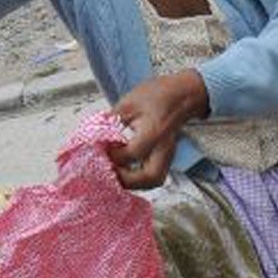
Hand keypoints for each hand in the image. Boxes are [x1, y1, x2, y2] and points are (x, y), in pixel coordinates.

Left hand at [112, 70, 209, 188]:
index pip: (134, 152)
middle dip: (128, 180)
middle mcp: (165, 147)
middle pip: (152, 178)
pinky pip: (153, 175)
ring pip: (154, 181)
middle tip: (109, 172)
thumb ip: (111, 121)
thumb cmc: (159, 95)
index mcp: (156, 131)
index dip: (114, 155)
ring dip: (133, 183)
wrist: (183, 95)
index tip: (101, 150)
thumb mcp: (129, 102)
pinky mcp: (165, 158)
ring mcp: (167, 155)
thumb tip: (94, 137)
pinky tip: (124, 171)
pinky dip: (137, 178)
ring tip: (115, 174)